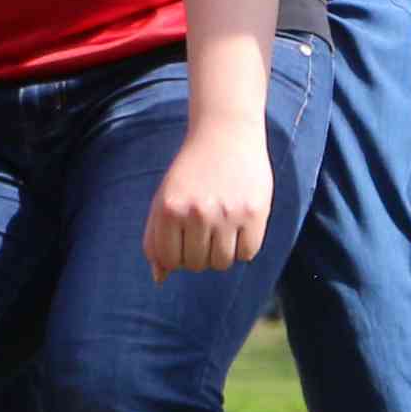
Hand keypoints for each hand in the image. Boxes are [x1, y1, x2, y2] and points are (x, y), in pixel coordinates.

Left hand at [142, 113, 273, 275]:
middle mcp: (198, 212)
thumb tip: (159, 278)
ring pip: (222, 262)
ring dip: (221, 252)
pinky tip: (240, 226)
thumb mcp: (165, 198)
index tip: (184, 238)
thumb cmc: (191, 171)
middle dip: (199, 253)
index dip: (177, 256)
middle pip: (197, 264)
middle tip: (205, 229)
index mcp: (170, 209)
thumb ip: (156, 237)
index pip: (170, 260)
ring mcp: (228, 213)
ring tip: (222, 229)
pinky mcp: (254, 212)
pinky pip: (248, 253)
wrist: (226, 133)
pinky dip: (243, 247)